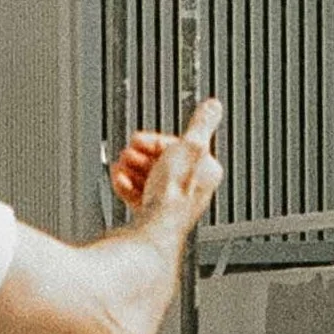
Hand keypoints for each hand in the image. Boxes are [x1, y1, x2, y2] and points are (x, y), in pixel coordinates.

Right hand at [109, 99, 224, 231]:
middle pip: (162, 162)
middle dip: (141, 156)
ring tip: (121, 167)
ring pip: (149, 178)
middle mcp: (192, 188)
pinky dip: (128, 186)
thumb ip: (201, 124)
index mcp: (206, 172)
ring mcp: (172, 202)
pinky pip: (140, 195)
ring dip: (132, 169)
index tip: (140, 139)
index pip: (180, 147)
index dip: (157, 141)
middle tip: (129, 154)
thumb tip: (213, 105)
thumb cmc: (174, 194)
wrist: (154, 228)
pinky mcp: (154, 214)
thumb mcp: (190, 146)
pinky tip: (119, 180)